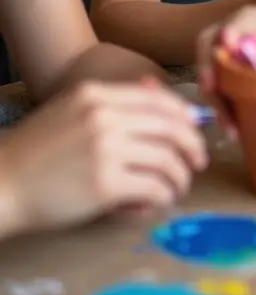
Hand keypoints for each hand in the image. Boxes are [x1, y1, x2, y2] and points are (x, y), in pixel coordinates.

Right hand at [0, 79, 206, 237]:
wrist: (2, 183)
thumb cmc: (38, 150)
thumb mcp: (73, 110)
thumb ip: (114, 103)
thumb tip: (160, 92)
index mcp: (97, 94)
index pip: (157, 99)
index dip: (184, 116)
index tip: (193, 133)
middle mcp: (104, 116)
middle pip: (169, 126)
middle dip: (192, 146)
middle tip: (198, 163)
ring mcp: (105, 149)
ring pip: (166, 158)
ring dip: (179, 177)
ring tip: (177, 188)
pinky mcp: (104, 184)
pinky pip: (153, 187)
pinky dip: (162, 196)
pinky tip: (157, 202)